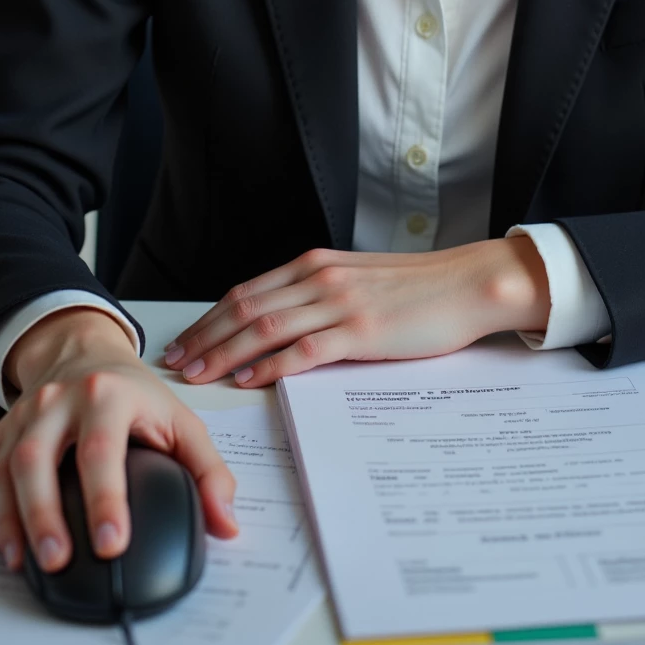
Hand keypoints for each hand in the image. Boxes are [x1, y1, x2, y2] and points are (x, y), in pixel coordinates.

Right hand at [0, 307, 237, 575]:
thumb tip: (226, 523)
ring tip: (26, 561)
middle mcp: (61, 401)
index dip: (106, 498)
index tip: (112, 543)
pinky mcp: (4, 433)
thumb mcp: (180, 420)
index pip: (102, 448)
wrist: (87, 353)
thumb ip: (208, 471)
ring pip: (7, 467)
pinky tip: (7, 544)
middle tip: (59, 558)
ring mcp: (26, 415)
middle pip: (39, 456)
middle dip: (44, 512)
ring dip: (12, 519)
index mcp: (109, 394)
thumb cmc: (135, 393)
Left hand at [163, 237, 550, 385]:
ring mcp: (340, 303)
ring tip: (200, 375)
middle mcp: (321, 278)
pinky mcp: (362, 331)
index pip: (248, 291)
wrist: (468, 282)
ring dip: (225, 353)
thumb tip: (285, 323)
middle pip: (246, 308)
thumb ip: (321, 296)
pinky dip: (271, 365)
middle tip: (176, 364)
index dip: (211, 318)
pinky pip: (305, 349)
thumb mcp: (360, 282)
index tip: (186, 340)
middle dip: (205, 337)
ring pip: (266, 327)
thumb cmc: (419, 288)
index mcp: (317, 264)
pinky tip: (249, 379)